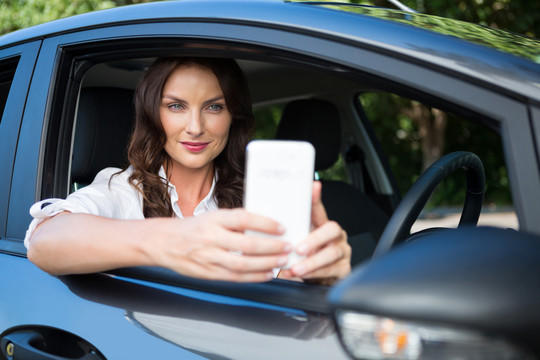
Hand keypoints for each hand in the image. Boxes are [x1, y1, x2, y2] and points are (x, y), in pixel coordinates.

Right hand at [145, 209, 291, 281]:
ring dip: (266, 264)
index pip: (243, 218)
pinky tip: (267, 274)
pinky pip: (234, 277)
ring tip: (282, 261)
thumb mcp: (213, 217)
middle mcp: (211, 237)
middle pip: (246, 244)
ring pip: (242, 264)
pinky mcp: (207, 273)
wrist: (164, 242)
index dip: (264, 223)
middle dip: (271, 247)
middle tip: (288, 246)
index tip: (281, 227)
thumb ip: (234, 222)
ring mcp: (208, 257)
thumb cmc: (194, 228)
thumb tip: (265, 225)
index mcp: (214, 219)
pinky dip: (253, 277)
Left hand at [279, 181, 350, 284]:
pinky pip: (330, 271)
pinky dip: (313, 274)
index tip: (313, 187)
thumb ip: (289, 235)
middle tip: (298, 248)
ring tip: (295, 268)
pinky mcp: (344, 269)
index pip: (319, 209)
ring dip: (312, 261)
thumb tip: (265, 228)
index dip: (316, 198)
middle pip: (332, 229)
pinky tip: (300, 276)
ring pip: (331, 253)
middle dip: (314, 239)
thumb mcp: (297, 244)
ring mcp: (342, 252)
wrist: (318, 282)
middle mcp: (336, 236)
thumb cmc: (305, 259)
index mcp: (323, 226)